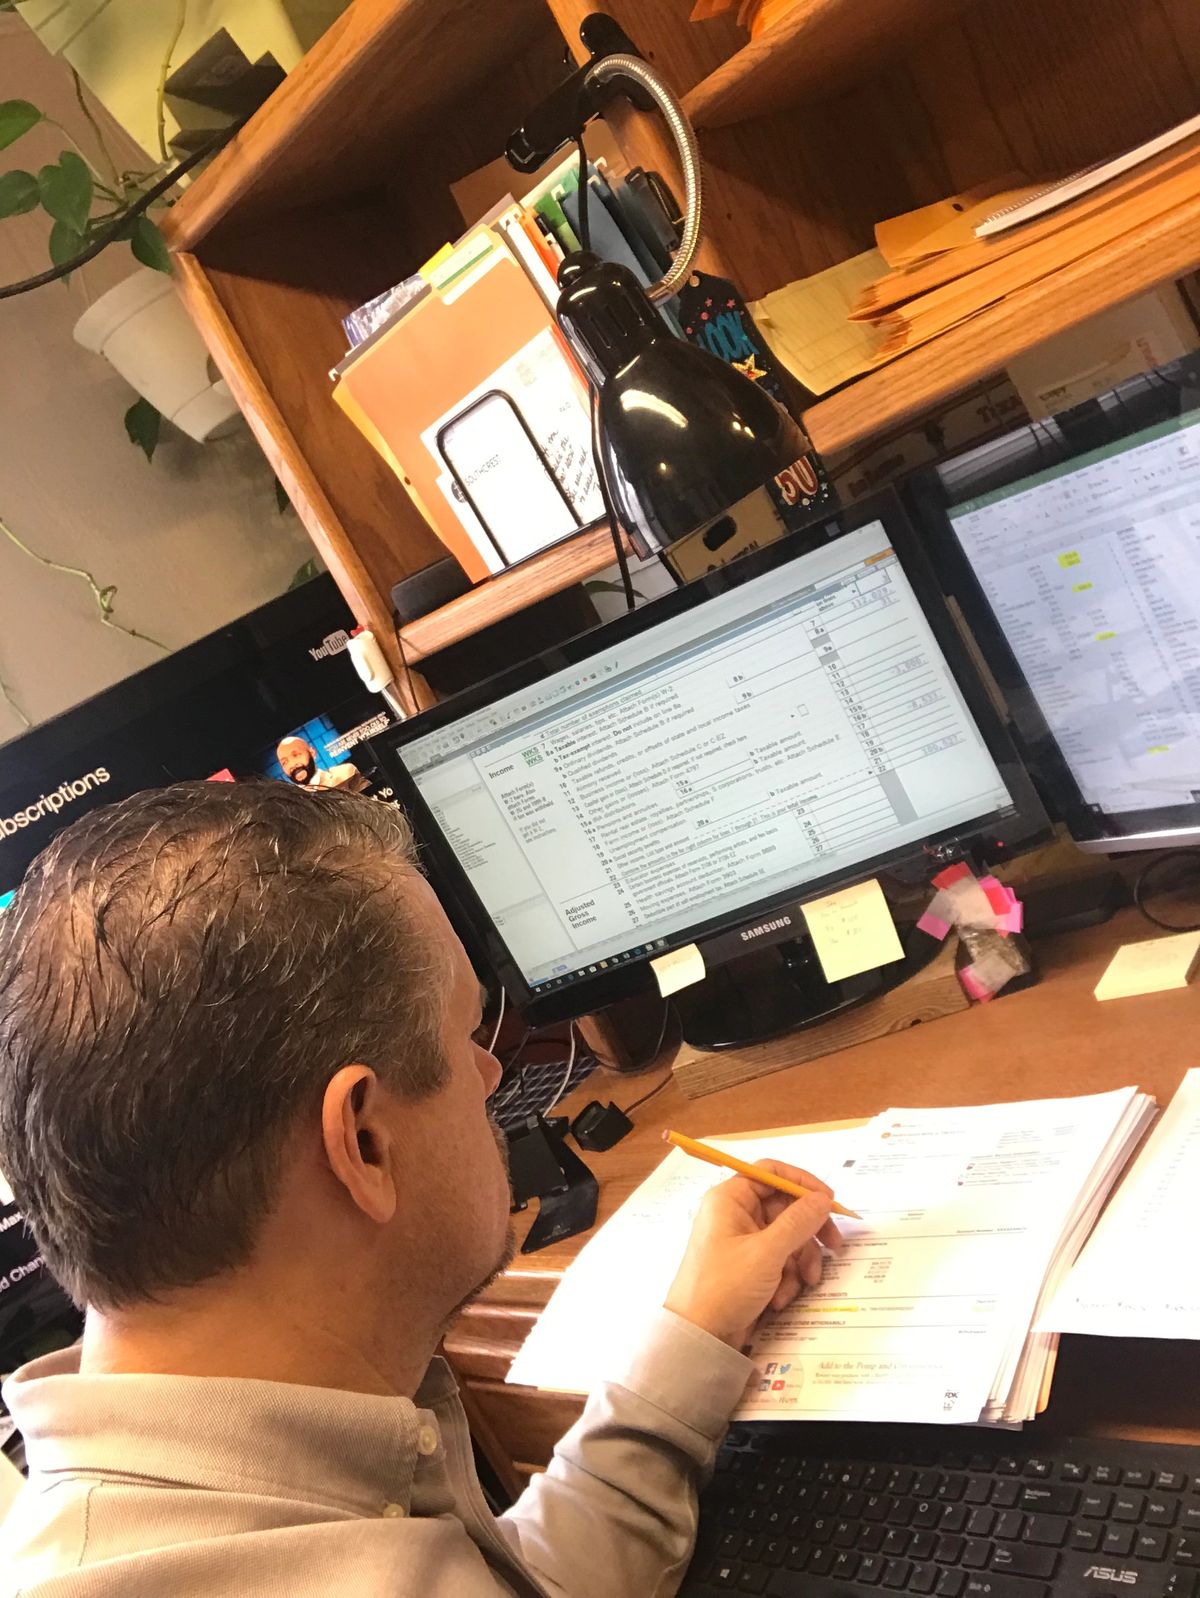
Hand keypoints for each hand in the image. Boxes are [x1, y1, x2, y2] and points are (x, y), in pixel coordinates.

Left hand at [664, 1161, 841, 1349]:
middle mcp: (735, 1214)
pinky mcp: (748, 1266)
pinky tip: (780, 1298)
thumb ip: (798, 1222)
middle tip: (834, 1245)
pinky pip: (778, 1260)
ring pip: (786, 1237)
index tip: (829, 1200)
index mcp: (730, 1199)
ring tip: (804, 1282)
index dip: (802, 1183)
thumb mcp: (766, 1253)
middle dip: (808, 1232)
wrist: (700, 1337)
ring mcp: (742, 1241)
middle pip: (784, 1208)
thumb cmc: (725, 1286)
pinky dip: (786, 1277)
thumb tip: (823, 1198)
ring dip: (799, 1261)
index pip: (771, 1173)